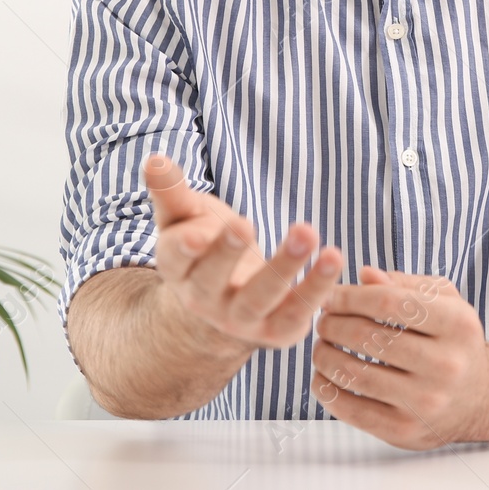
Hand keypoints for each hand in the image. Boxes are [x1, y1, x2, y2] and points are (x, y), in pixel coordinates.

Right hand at [144, 153, 343, 350]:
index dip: (184, 247)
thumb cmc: (204, 243)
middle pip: (213, 280)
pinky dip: (317, 287)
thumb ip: (172, 192)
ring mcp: (241, 319)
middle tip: (245, 224)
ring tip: (306, 232)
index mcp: (178, 269)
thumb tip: (154, 160)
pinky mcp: (277, 329)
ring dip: (284, 265)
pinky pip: (297, 310)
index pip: (175, 259)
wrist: (227, 299)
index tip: (196, 233)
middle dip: (228, 253)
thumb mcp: (184, 216)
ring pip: (260, 297)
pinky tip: (333, 257)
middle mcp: (204, 300)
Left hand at [312, 266, 488, 449]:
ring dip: (324, 356)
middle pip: (367, 337)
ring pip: (355, 374)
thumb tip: (365, 275)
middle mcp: (446, 365)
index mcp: (456, 324)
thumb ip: (404, 284)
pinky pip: (352, 410)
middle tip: (322, 321)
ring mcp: (425, 402)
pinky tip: (323, 376)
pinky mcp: (405, 431)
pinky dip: (328, 390)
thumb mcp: (443, 301)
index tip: (329, 296)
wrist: (480, 399)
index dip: (349, 296)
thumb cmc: (453, 341)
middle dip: (333, 324)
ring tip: (321, 346)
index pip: (388, 302)